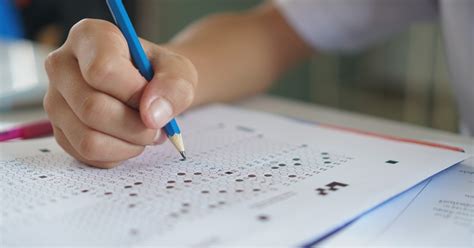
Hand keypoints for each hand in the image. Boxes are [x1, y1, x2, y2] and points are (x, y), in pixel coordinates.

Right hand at [43, 19, 197, 167]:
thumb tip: (153, 116)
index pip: (102, 70)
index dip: (134, 92)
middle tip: (157, 126)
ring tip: (145, 133)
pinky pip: (87, 156)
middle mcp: (62, 65)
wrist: (148, 88)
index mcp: (88, 37)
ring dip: (129, 144)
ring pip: (88, 139)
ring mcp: (55, 101)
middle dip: (136, 126)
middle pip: (92, 108)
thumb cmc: (159, 74)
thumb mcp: (179, 71)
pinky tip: (129, 140)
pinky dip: (118, 155)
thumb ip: (174, 86)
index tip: (153, 96)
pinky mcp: (60, 131)